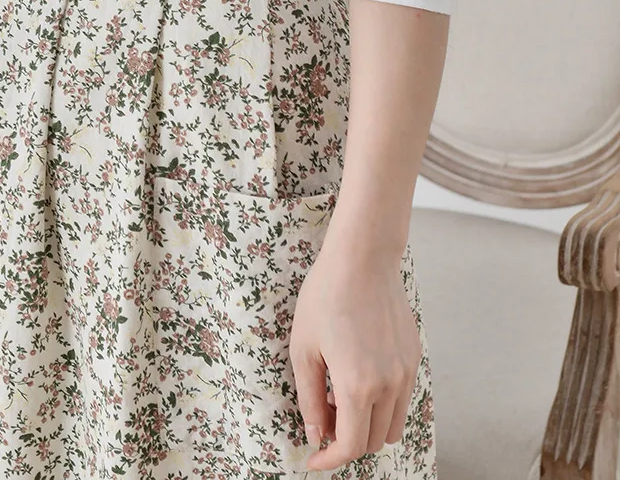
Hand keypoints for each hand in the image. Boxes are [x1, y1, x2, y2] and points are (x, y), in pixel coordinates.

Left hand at [289, 239, 420, 470]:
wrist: (362, 259)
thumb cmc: (326, 297)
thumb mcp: (304, 349)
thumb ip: (310, 398)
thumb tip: (315, 434)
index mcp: (358, 386)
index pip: (350, 447)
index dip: (329, 460)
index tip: (313, 459)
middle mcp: (390, 386)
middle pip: (372, 441)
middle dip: (346, 441)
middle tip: (322, 418)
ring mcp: (407, 372)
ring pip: (392, 425)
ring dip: (367, 425)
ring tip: (340, 396)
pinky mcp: (414, 358)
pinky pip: (402, 399)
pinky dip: (382, 404)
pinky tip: (359, 376)